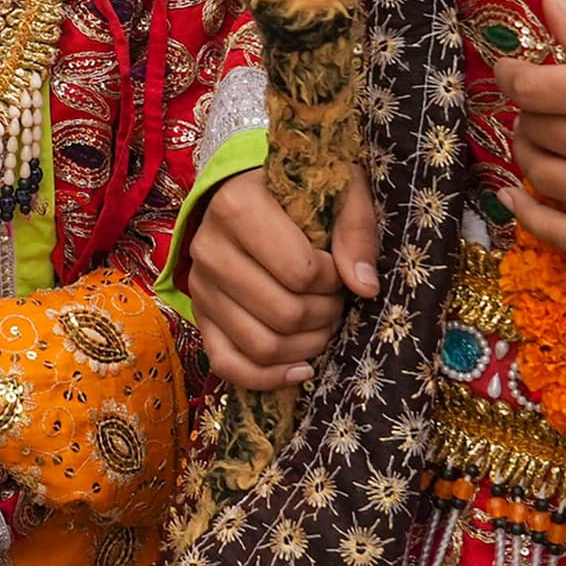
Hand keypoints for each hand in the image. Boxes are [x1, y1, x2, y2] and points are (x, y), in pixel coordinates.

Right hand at [187, 165, 380, 389]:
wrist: (250, 192)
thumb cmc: (300, 189)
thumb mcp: (338, 188)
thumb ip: (356, 230)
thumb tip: (365, 288)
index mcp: (235, 207)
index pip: (300, 271)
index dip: (335, 279)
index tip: (340, 267)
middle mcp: (207, 248)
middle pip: (283, 314)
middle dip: (326, 314)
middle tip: (338, 299)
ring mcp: (200, 287)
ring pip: (261, 345)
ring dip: (308, 345)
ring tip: (324, 323)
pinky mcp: (200, 316)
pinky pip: (228, 365)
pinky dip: (268, 377)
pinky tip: (303, 369)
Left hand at [490, 0, 565, 254]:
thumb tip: (548, 2)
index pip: (534, 86)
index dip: (512, 73)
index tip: (513, 66)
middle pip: (536, 127)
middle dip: (530, 107)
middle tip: (548, 95)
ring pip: (540, 173)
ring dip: (530, 148)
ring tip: (548, 131)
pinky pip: (562, 235)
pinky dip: (528, 216)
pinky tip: (515, 195)